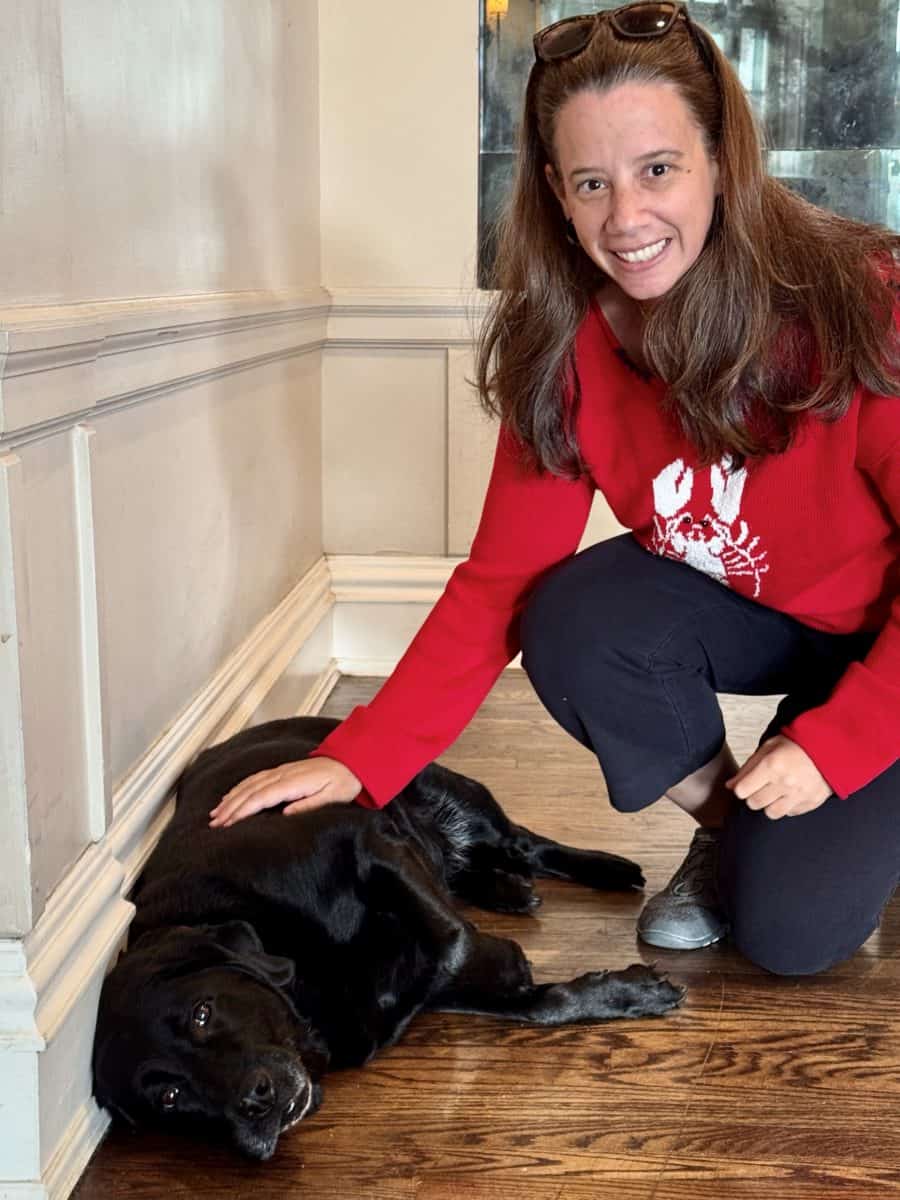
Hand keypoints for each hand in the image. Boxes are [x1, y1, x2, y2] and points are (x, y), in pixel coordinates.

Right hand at [208, 756, 362, 827]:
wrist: (351, 762)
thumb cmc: (343, 783)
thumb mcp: (332, 798)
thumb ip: (309, 806)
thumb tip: (285, 814)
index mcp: (293, 783)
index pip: (261, 798)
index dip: (242, 811)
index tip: (227, 823)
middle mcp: (283, 775)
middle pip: (250, 791)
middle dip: (230, 807)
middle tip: (214, 824)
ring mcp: (281, 771)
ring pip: (250, 784)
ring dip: (231, 798)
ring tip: (216, 813)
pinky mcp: (282, 771)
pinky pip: (256, 779)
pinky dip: (241, 787)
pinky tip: (232, 795)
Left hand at [725, 735, 831, 819]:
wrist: (830, 748)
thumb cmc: (797, 744)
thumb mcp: (768, 747)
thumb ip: (748, 767)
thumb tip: (731, 785)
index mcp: (771, 765)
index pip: (742, 790)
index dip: (740, 788)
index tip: (744, 784)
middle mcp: (785, 783)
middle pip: (754, 803)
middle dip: (752, 796)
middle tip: (760, 787)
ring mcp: (799, 795)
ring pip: (771, 813)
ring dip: (768, 804)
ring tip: (774, 792)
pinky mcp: (810, 802)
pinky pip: (790, 813)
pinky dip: (786, 806)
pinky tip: (788, 794)